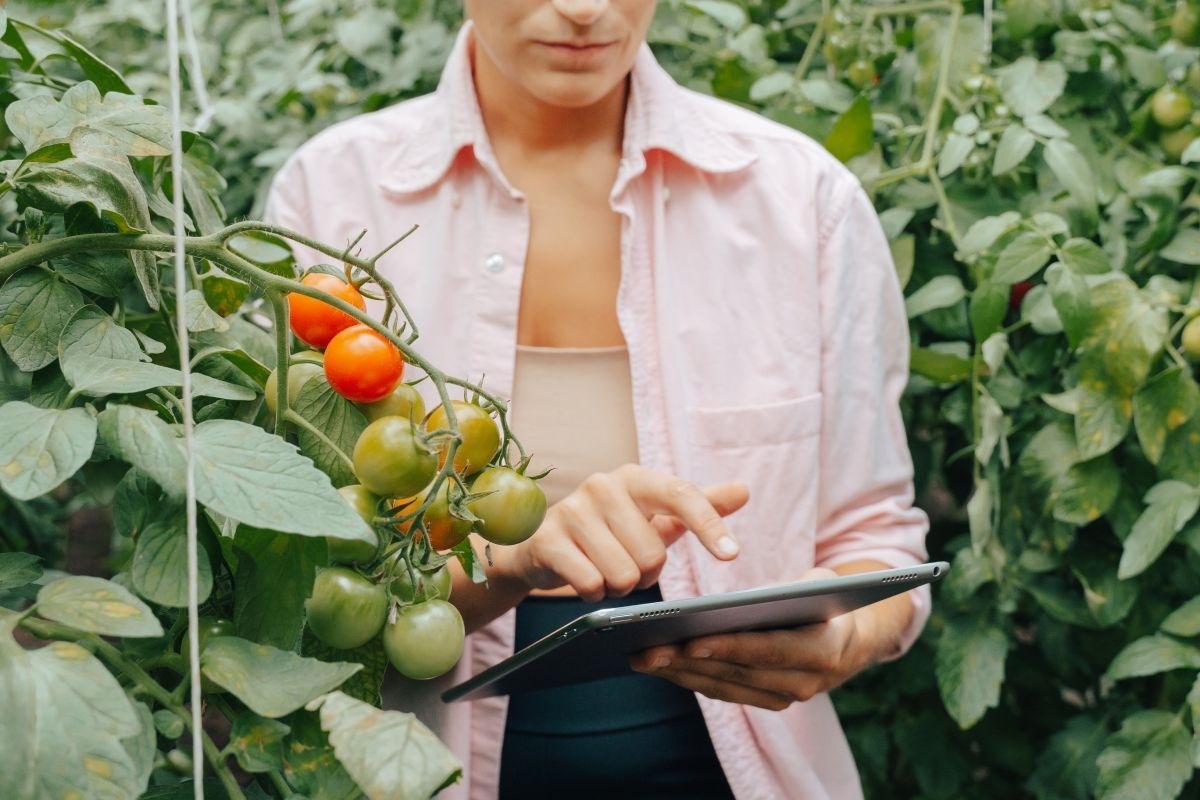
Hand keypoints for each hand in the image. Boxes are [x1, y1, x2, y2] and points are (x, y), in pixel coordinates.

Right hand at [489, 465, 748, 602]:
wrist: (543, 547)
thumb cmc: (611, 531)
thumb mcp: (655, 518)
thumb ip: (701, 505)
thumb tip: (743, 490)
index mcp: (634, 478)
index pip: (680, 495)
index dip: (709, 525)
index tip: (732, 554)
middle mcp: (602, 486)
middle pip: (652, 555)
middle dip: (644, 573)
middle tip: (625, 563)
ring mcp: (572, 511)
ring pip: (623, 575)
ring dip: (618, 587)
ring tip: (602, 570)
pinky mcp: (548, 540)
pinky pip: (591, 584)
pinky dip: (594, 594)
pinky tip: (583, 579)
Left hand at [630, 566, 910, 710]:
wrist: (853, 640)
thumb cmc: (826, 599)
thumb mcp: (819, 583)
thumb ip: (794, 587)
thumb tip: (753, 595)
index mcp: (822, 650)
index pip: (768, 650)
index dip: (728, 647)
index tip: (690, 640)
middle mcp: (804, 683)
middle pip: (737, 672)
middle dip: (688, 661)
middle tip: (647, 649)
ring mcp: (784, 697)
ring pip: (724, 686)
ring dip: (679, 673)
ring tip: (642, 656)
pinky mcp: (766, 700)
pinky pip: (722, 690)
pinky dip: (689, 677)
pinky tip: (659, 664)